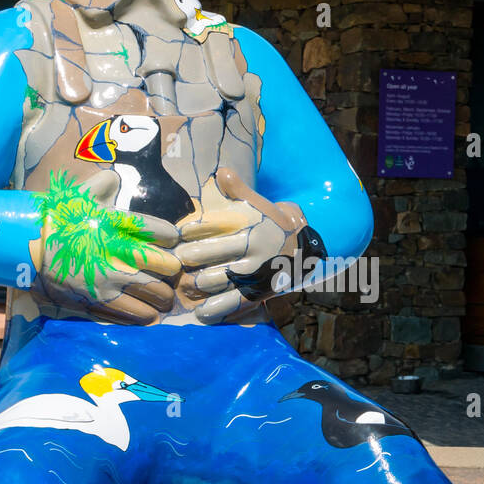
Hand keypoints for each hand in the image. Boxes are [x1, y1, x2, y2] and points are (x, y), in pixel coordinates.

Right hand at [35, 168, 181, 323]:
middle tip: (172, 271)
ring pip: (151, 294)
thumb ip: (101, 185)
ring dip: (162, 298)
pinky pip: (129, 313)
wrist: (24, 246)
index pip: (157, 230)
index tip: (172, 240)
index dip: (170, 237)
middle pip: (162, 265)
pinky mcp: (94, 300)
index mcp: (112, 224)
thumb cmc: (56, 219)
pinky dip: (143, 315)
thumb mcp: (78, 195)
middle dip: (172, 270)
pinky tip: (148, 313)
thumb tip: (116, 179)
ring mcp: (104, 279)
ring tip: (163, 299)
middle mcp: (113, 252)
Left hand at [177, 168, 317, 323]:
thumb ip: (239, 190)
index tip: (179, 234)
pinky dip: (215, 309)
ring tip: (185, 285)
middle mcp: (255, 248)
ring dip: (197, 283)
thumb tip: (221, 171)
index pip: (214, 225)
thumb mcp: (261, 205)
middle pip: (211, 253)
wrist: (305, 252)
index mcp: (252, 225)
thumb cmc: (274, 225)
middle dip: (190, 257)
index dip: (192, 230)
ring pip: (219, 279)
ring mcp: (257, 272)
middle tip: (178, 261)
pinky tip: (200, 312)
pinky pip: (234, 303)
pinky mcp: (260, 293)